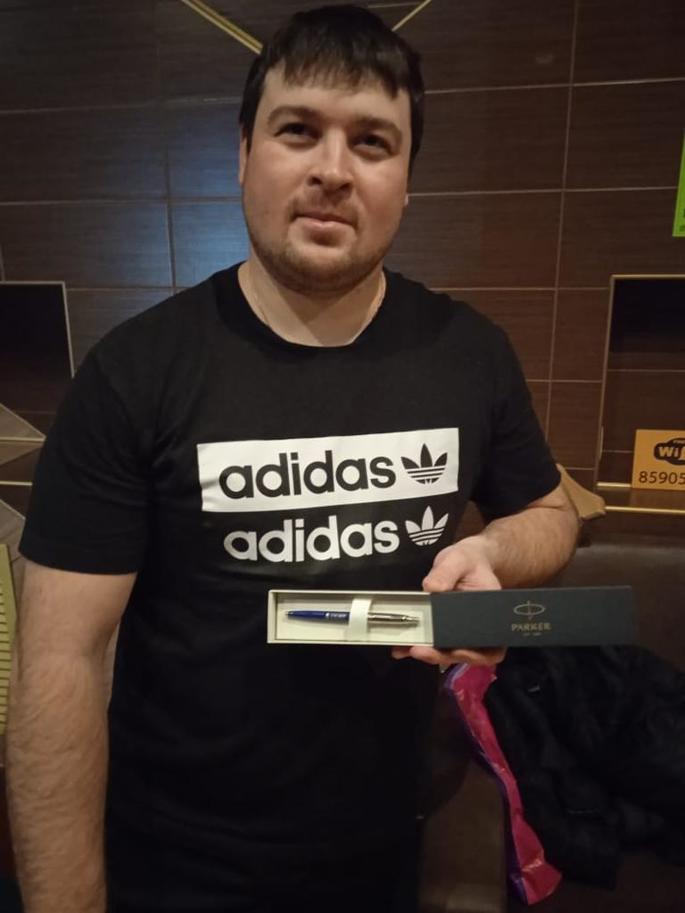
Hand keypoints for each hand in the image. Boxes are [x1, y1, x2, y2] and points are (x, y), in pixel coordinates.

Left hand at [391, 536, 505, 666]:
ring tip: (406, 649)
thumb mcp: (458, 559)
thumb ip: (447, 571)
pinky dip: (415, 647)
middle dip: (443, 656)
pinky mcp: (441, 629)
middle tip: (420, 651)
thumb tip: (431, 588)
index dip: (474, 655)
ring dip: (427, 654)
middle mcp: (477, 629)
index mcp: (491, 616)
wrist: (464, 560)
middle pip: (465, 654)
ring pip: (446, 652)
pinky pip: (431, 644)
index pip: (490, 646)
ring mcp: (459, 631)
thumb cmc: (468, 560)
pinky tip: (400, 648)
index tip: (455, 650)